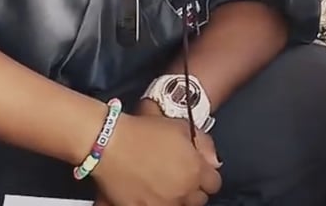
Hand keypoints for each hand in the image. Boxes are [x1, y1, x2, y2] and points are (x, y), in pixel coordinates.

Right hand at [90, 113, 220, 205]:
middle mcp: (182, 192)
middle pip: (198, 200)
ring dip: (176, 199)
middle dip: (192, 189)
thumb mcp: (181, 127)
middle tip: (179, 177)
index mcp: (195, 171)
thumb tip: (214, 161)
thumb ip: (204, 145)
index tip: (198, 171)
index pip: (214, 184)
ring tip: (163, 185)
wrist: (111, 143)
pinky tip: (149, 193)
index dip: (206, 175)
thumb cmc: (145, 132)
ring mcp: (163, 205)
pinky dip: (156, 203)